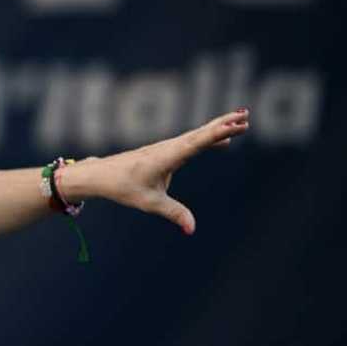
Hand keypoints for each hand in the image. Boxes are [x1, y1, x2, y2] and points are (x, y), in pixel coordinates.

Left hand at [71, 109, 249, 233]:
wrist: (100, 175)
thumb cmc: (123, 187)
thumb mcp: (149, 203)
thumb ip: (173, 213)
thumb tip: (191, 229)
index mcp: (165, 157)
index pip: (195, 144)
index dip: (216, 135)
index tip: (235, 126)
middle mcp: (167, 148)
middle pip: (199, 134)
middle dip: (222, 125)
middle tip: (246, 116)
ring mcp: (166, 148)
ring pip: (196, 135)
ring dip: (217, 128)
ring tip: (241, 121)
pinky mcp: (164, 152)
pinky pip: (191, 142)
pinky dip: (207, 138)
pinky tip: (222, 141)